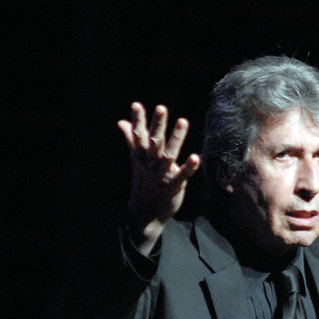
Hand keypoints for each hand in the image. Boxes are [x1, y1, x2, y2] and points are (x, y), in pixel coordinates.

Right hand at [117, 102, 200, 252]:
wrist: (144, 214)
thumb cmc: (143, 183)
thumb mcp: (137, 160)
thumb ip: (132, 140)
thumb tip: (122, 122)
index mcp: (141, 157)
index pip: (139, 136)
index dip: (138, 121)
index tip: (136, 105)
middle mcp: (149, 164)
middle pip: (154, 142)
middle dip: (157, 125)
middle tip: (161, 108)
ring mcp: (161, 176)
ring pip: (168, 154)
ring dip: (176, 138)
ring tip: (183, 121)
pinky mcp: (173, 187)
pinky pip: (182, 175)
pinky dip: (189, 167)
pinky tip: (196, 157)